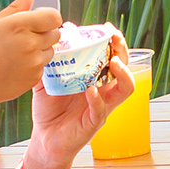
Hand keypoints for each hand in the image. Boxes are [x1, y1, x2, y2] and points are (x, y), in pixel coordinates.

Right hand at [0, 0, 62, 103]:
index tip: (38, 19)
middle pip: (55, 33)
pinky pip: (43, 66)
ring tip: (18, 52)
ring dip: (40, 49)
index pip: (53, 17)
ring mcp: (34, 63)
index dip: (48, 17)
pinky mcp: (34, 78)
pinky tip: (16, 65)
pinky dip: (34, 64)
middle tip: (25, 36)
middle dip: (44, 32)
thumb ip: (17, 7)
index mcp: (20, 26)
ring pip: (50, 50)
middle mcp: (30, 44)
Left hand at [27, 27, 128, 165]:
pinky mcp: (93, 123)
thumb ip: (48, 63)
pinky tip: (90, 90)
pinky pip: (101, 110)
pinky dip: (97, 98)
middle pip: (124, 68)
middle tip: (114, 38)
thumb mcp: (46, 82)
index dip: (114, 42)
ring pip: (125, 89)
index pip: (112, 57)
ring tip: (113, 62)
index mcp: (95, 79)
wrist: (44, 139)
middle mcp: (103, 91)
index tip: (108, 28)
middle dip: (123, 51)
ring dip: (122, 73)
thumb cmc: (49, 111)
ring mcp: (101, 107)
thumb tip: (46, 40)